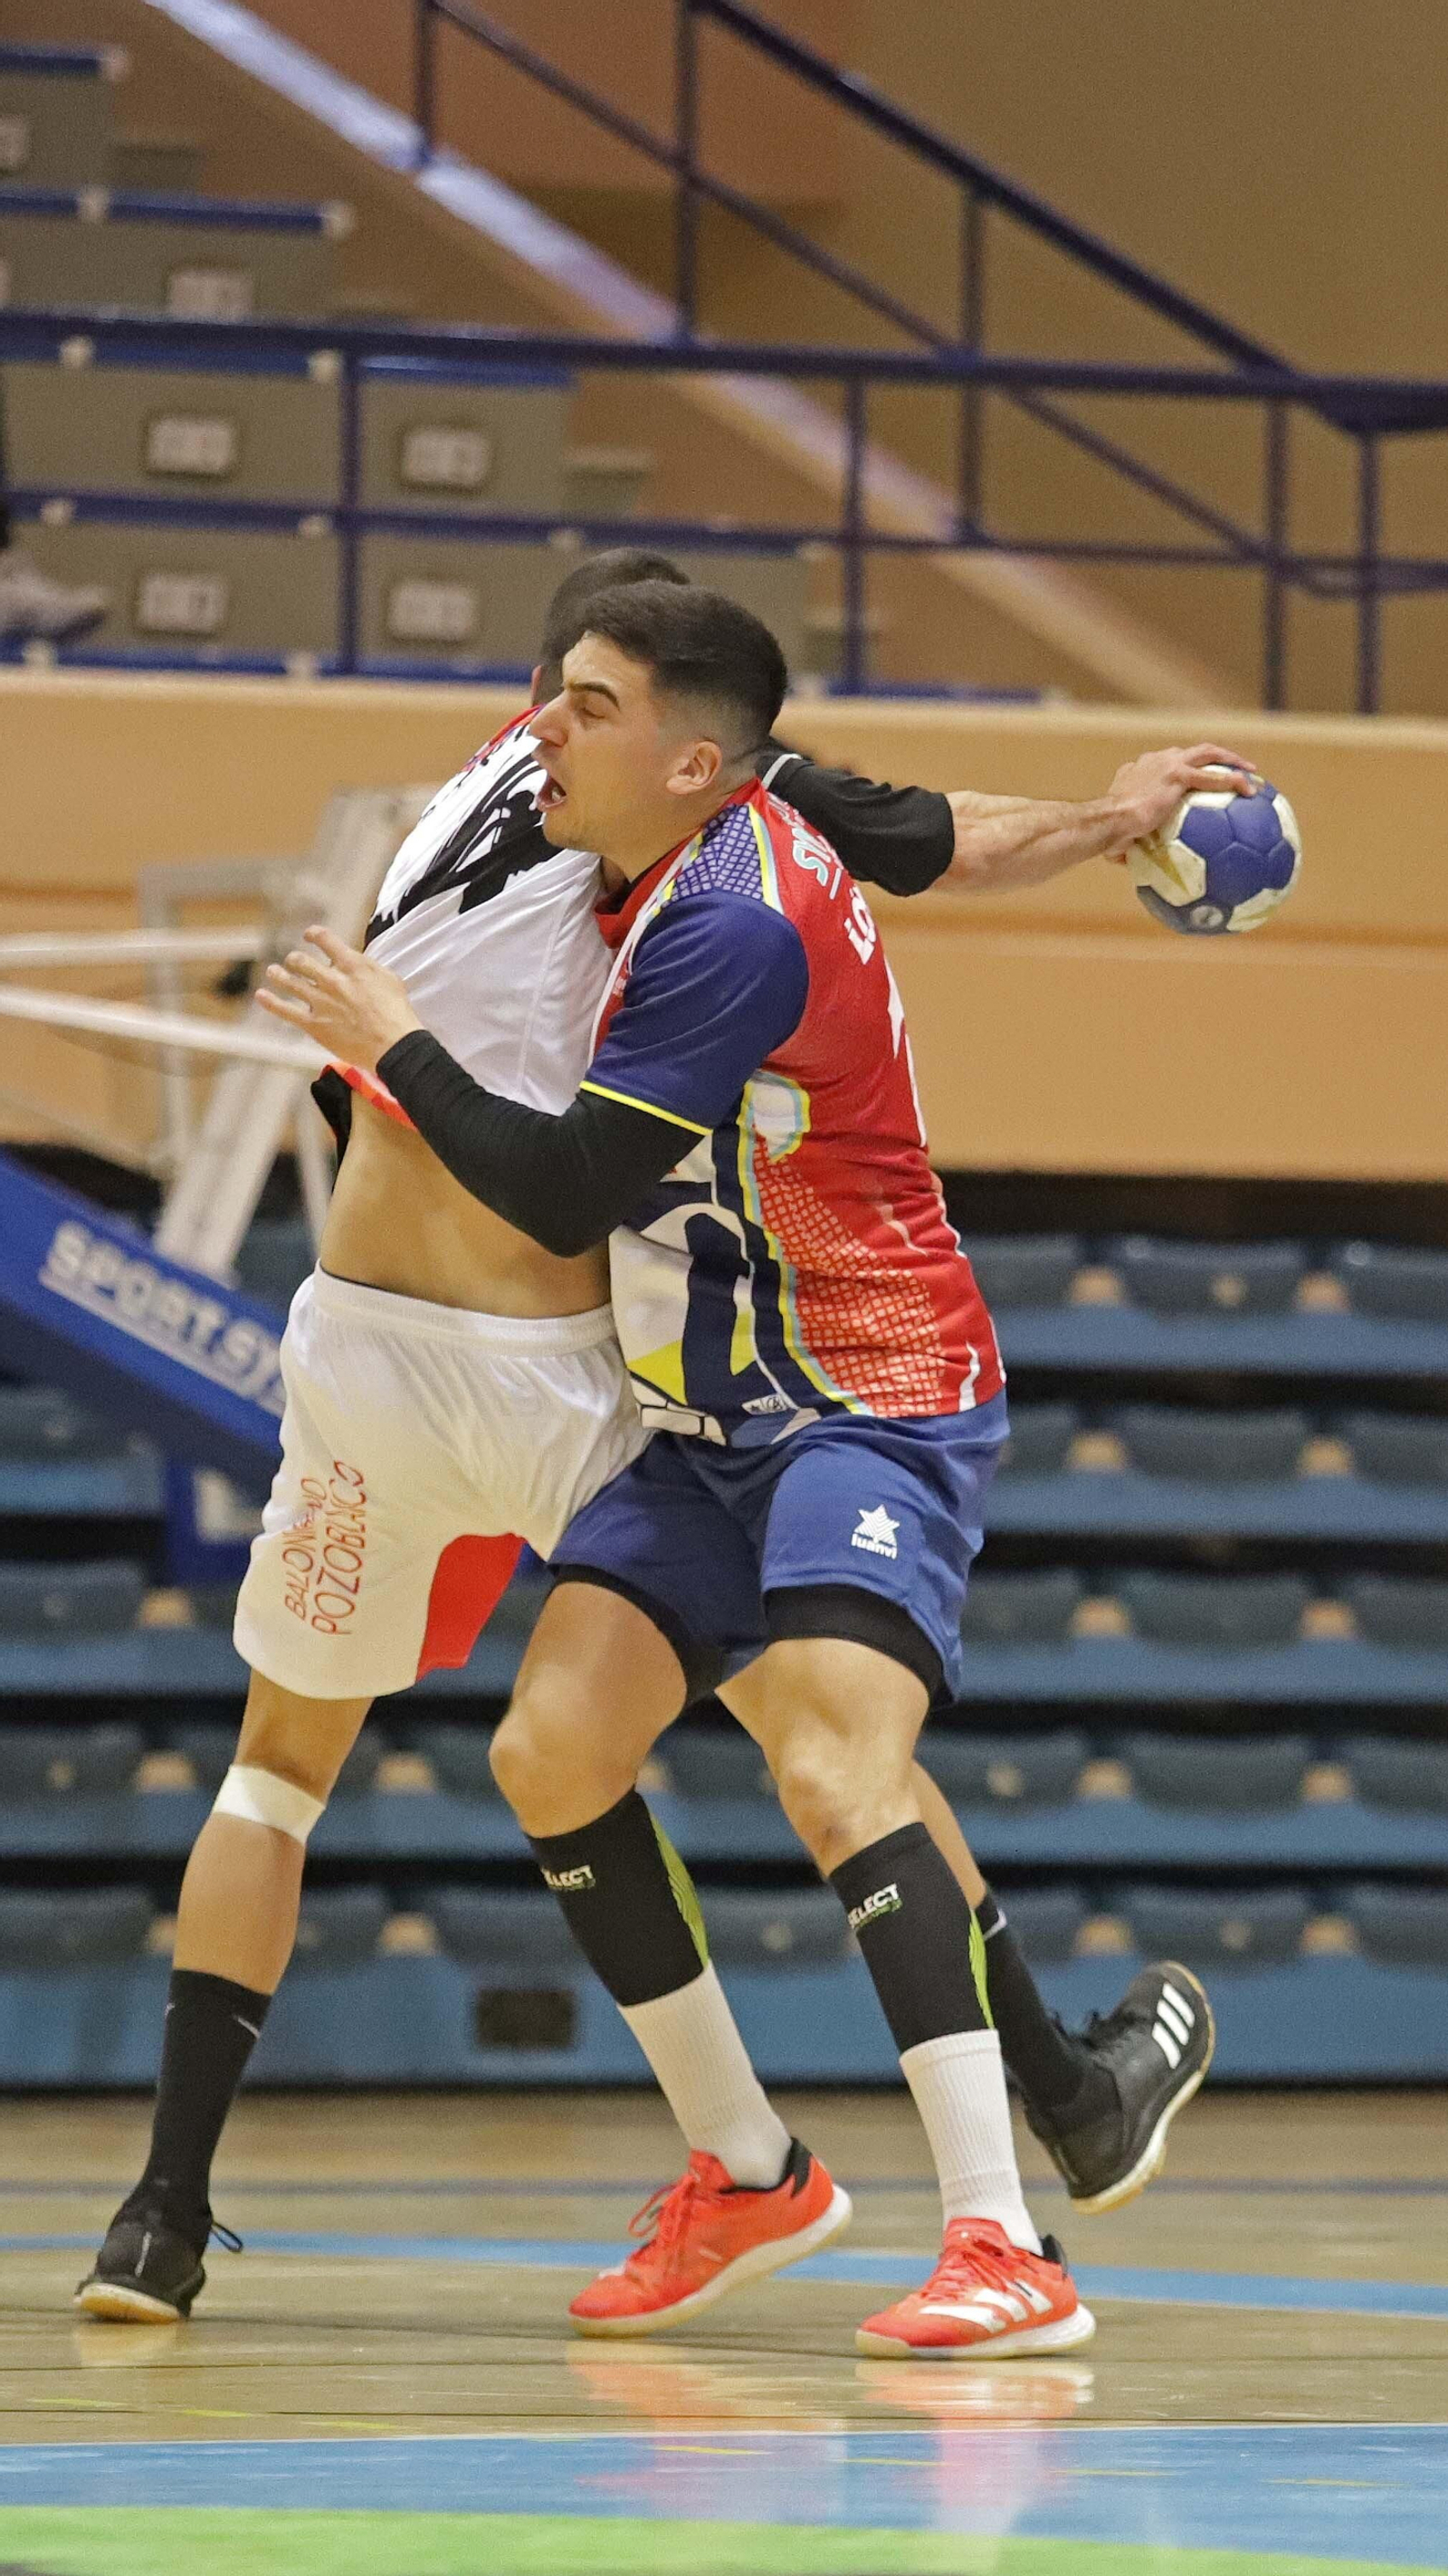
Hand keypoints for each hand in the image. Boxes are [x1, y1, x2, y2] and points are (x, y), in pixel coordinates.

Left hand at [256, 925, 420, 1073]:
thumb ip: (366, 967)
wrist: (394, 1044)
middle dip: (295, 959)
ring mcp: (321, 1002)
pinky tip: (261, 995)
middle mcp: (332, 979)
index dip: (313, 934)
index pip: (325, 939)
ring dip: (278, 974)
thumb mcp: (389, 978)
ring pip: (289, 981)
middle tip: (294, 962)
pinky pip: (285, 1010)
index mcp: (352, 965)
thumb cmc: (397, 1013)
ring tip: (273, 971)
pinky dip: (270, 1002)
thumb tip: (354, 961)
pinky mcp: (314, 1025)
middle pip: (301, 961)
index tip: (309, 935)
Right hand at [1105, 743, 1259, 859]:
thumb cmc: (1108, 834)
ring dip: (1231, 760)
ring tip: (1251, 772)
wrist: (1107, 822)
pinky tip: (1250, 790)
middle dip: (1215, 757)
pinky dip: (1233, 780)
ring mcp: (1167, 764)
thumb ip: (1128, 842)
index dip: (1185, 769)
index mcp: (1138, 771)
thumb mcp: (1119, 836)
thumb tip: (1128, 862)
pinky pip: (1213, 776)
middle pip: (1192, 752)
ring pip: (1207, 753)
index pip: (1167, 764)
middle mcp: (1154, 761)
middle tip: (1234, 768)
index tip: (1198, 780)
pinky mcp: (1177, 774)